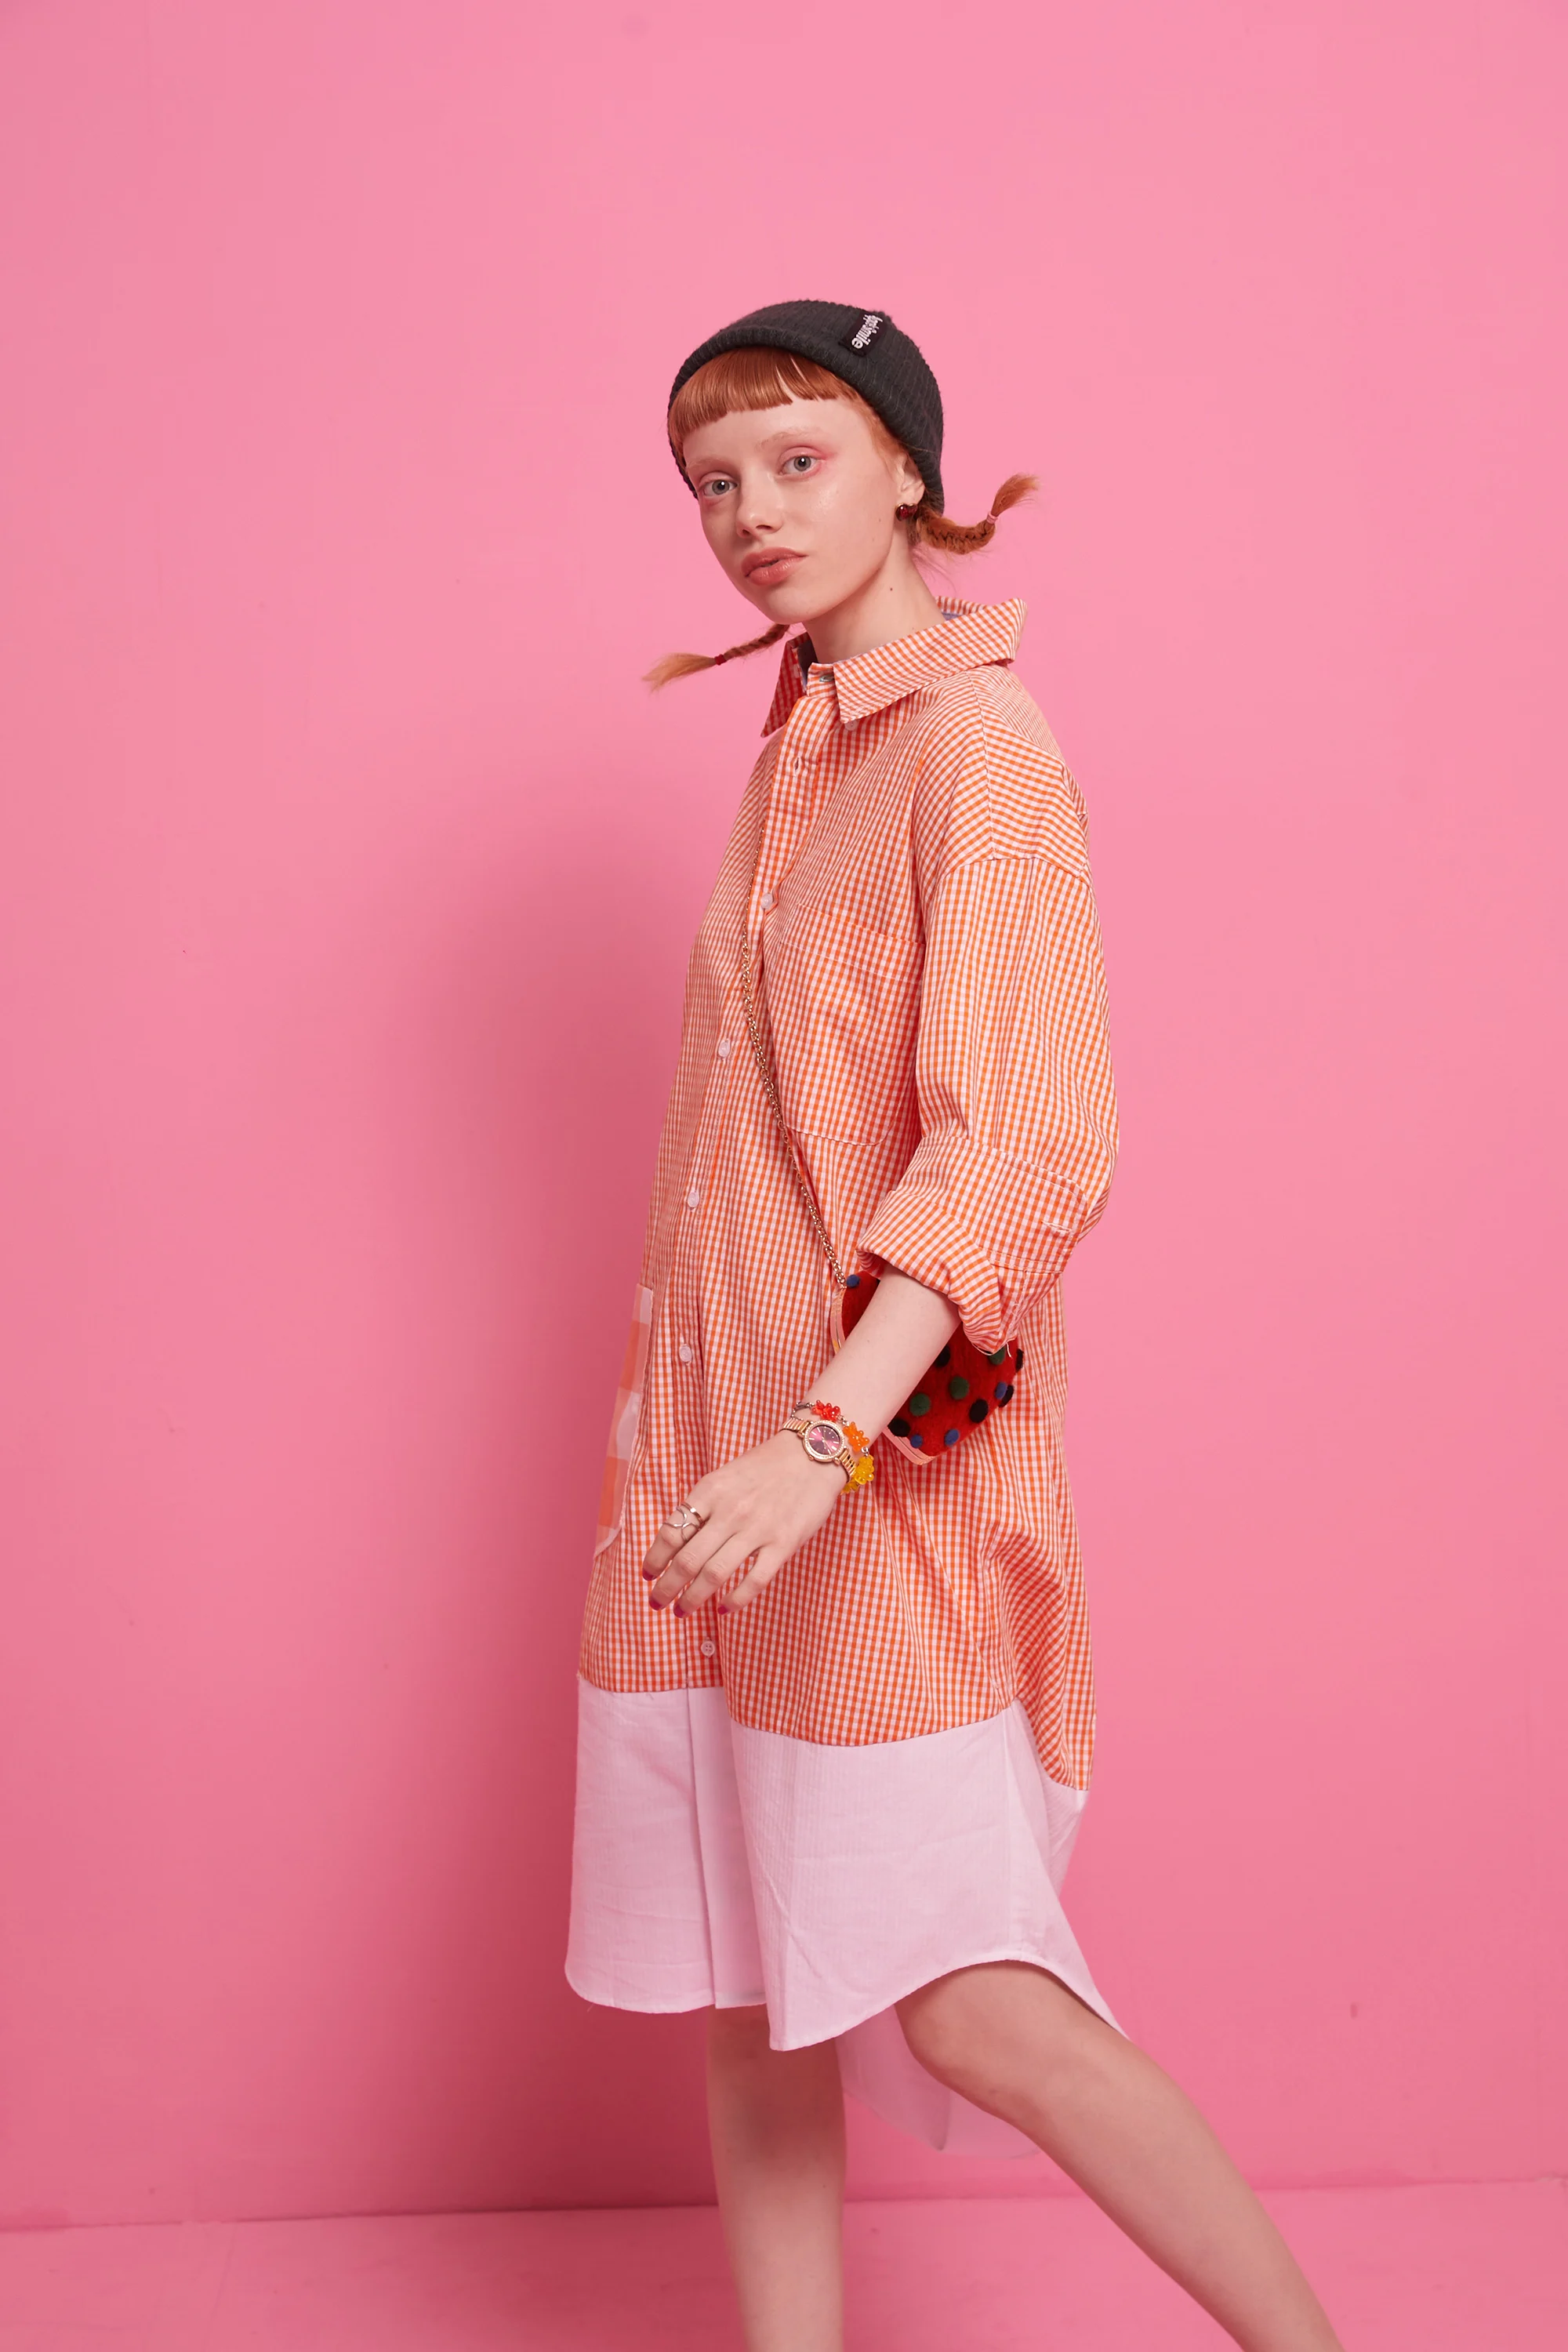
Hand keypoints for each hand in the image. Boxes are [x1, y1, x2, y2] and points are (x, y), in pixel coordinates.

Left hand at [641, 1431, 847, 1616]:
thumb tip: (676, 1544)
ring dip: (693, 1599)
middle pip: (687, 1560)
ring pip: (714, 1575)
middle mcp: (730, 1511)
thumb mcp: (724, 1478)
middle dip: (666, 1588)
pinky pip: (754, 1581)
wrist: (812, 1454)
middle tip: (656, 1603)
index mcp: (710, 1491)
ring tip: (682, 1611)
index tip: (647, 1575)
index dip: (654, 1559)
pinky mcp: (784, 1544)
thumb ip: (703, 1508)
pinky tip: (723, 1608)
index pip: (672, 1532)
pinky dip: (734, 1600)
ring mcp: (758, 1529)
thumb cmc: (764, 1467)